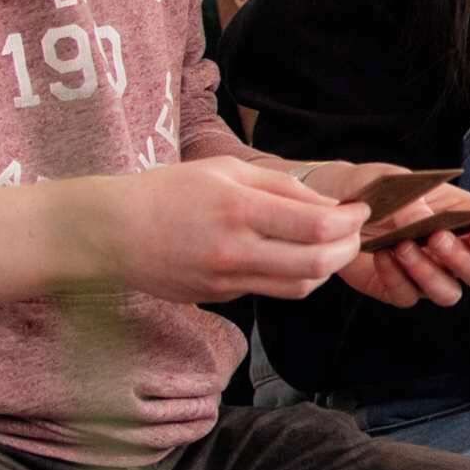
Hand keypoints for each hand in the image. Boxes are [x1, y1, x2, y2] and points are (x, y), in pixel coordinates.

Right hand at [72, 157, 371, 303]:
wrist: (109, 232)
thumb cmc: (168, 191)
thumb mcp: (225, 170)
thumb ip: (282, 188)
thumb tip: (330, 207)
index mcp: (239, 210)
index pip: (318, 227)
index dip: (351, 221)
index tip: (360, 210)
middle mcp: (235, 251)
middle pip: (318, 265)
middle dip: (349, 250)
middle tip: (354, 232)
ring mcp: (227, 281)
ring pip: (300, 287)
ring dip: (326, 269)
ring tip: (328, 245)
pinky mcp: (220, 298)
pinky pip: (270, 290)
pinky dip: (292, 275)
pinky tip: (288, 254)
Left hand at [297, 165, 469, 309]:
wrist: (331, 203)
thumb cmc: (373, 186)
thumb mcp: (392, 181)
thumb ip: (413, 201)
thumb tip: (426, 221)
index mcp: (469, 219)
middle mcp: (455, 252)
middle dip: (463, 261)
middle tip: (436, 239)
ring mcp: (428, 274)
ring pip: (449, 294)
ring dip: (429, 274)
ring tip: (402, 246)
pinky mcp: (399, 289)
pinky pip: (407, 298)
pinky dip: (395, 278)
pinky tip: (380, 255)